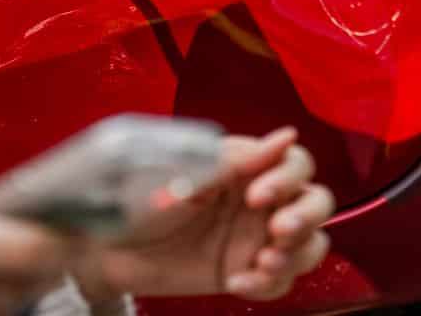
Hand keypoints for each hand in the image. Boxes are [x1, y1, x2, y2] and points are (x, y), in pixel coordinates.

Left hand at [75, 128, 332, 302]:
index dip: (287, 178)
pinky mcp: (246, 272)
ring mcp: (256, 238)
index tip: (256, 196)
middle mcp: (261, 200)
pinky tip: (238, 282)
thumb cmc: (136, 195)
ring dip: (297, 254)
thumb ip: (237, 159)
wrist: (103, 245)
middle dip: (305, 216)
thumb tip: (287, 136)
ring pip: (312, 244)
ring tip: (263, 262)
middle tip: (277, 231)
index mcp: (247, 165)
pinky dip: (270, 284)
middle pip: (317, 201)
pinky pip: (282, 282)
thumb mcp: (185, 169)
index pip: (296, 163)